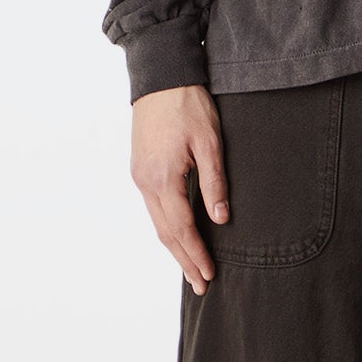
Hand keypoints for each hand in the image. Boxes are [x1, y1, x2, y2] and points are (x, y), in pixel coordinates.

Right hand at [131, 83, 229, 295]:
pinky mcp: (140, 169)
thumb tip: (221, 220)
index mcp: (163, 178)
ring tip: (191, 269)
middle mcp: (145, 182)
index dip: (196, 254)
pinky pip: (154, 208)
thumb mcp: (210, 141)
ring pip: (157, 222)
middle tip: (201, 286)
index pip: (181, 228)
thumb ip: (214, 183)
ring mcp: (139, 176)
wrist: (160, 75)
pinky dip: (167, 228)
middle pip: (165, 233)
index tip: (210, 275)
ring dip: (174, 248)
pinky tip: (179, 236)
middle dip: (184, 261)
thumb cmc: (187, 104)